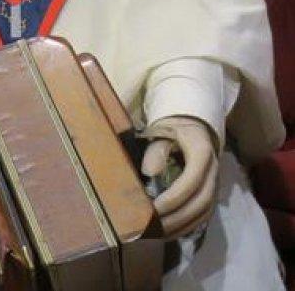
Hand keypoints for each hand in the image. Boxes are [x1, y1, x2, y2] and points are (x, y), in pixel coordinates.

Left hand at [140, 115, 218, 238]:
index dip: (175, 198)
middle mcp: (213, 172)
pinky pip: (203, 215)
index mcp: (202, 154)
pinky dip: (187, 226)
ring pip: (204, 212)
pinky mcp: (210, 193)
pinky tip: (169, 233)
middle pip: (202, 202)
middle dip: (178, 218)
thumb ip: (157, 150)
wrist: (194, 128)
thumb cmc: (173, 130)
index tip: (155, 209)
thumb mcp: (163, 132)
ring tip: (159, 234)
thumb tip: (149, 172)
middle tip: (154, 227)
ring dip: (182, 226)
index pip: (192, 181)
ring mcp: (214, 184)